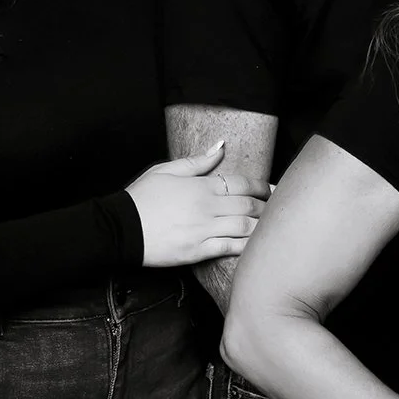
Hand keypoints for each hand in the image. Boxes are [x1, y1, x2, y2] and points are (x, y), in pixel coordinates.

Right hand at [123, 140, 269, 266]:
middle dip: (267, 206)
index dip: (260, 186)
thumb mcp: (166, 170)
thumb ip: (197, 161)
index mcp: (200, 185)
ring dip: (261, 226)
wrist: (120, 229)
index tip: (272, 189)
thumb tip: (220, 147)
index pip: (240, 183)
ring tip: (273, 227)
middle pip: (248, 205)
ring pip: (244, 226)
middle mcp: (206, 206)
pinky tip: (257, 246)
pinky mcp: (198, 251)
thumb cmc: (142, 198)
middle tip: (279, 209)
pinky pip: (230, 247)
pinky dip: (246, 246)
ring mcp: (203, 229)